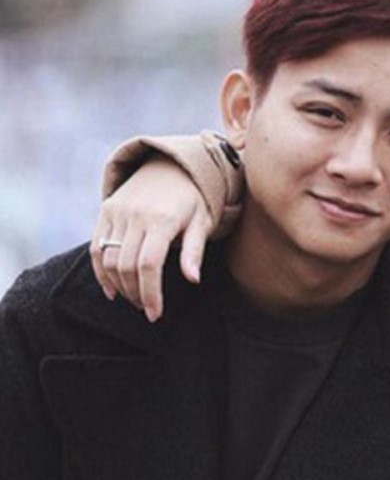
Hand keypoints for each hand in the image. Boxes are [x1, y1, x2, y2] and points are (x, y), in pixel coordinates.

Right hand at [89, 157, 213, 321]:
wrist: (173, 165)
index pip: (149, 264)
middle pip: (126, 265)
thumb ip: (194, 250)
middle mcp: (136, 214)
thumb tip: (193, 279)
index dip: (150, 293)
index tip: (155, 313)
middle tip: (147, 308)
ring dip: (118, 286)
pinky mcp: (106, 210)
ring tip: (134, 299)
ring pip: (108, 259)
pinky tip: (111, 290)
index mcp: (163, 219)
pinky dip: (100, 271)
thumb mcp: (202, 221)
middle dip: (135, 293)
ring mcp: (118, 211)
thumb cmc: (194, 199)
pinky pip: (97, 246)